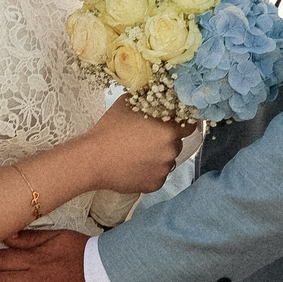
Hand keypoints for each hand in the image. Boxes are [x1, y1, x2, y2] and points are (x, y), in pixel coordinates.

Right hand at [78, 98, 192, 195]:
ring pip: (166, 161)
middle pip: (176, 144)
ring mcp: (163, 170)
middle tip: (146, 139)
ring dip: (158, 157)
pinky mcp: (154, 185)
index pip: (189, 126)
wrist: (93, 159)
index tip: (173, 123)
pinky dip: (149, 172)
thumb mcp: (128, 103)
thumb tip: (156, 96)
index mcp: (169, 131)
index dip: (182, 123)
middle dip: (165, 141)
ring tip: (136, 154)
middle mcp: (171, 151)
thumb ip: (148, 100)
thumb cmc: (109, 129)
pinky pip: (157, 176)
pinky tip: (134, 166)